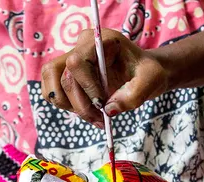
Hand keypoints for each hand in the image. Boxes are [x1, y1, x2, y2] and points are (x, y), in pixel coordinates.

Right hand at [41, 29, 168, 125]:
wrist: (143, 73)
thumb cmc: (147, 73)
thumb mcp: (151, 81)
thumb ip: (133, 96)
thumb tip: (108, 110)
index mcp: (101, 41)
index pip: (76, 62)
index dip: (86, 86)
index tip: (103, 104)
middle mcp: (81, 46)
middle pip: (62, 76)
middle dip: (79, 104)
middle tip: (99, 119)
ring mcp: (70, 59)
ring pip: (52, 85)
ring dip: (70, 107)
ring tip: (94, 117)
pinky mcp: (65, 74)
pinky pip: (52, 92)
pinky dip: (66, 107)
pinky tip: (87, 111)